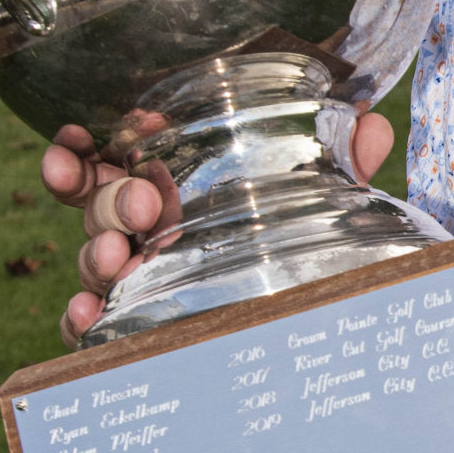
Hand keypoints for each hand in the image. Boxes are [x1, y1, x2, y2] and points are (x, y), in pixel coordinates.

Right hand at [42, 108, 395, 341]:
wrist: (305, 327)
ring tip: (113, 254)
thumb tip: (374, 125)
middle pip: (102, 207)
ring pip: (94, 258)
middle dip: (110, 201)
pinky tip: (87, 312)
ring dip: (94, 251)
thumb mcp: (317, 201)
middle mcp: (147, 228)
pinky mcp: (134, 324)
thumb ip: (343, 165)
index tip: (78, 137)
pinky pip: (93, 322)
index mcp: (172, 187)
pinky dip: (81, 315)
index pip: (113, 160)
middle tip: (142, 206)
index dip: (85, 149)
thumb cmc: (291, 241)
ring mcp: (138, 276)